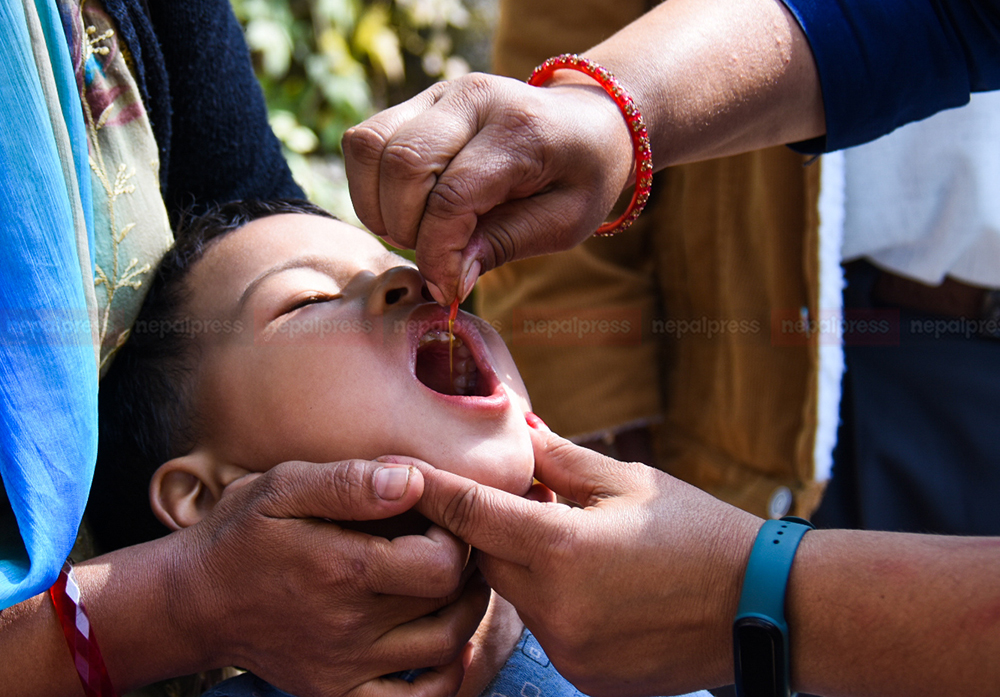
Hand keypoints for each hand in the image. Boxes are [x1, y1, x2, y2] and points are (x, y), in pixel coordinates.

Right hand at [162, 459, 486, 696]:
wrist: (192, 601)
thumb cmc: (242, 534)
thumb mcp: (284, 488)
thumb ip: (350, 482)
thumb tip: (413, 482)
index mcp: (341, 570)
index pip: (441, 564)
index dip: (457, 536)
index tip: (443, 515)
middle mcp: (349, 627)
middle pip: (448, 604)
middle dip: (466, 568)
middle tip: (457, 542)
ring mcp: (345, 667)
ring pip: (443, 649)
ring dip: (465, 613)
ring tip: (458, 581)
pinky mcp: (336, 693)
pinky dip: (445, 678)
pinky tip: (447, 644)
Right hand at [342, 72, 632, 303]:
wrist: (587, 123)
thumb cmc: (580, 177)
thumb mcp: (564, 222)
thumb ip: (505, 244)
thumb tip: (448, 279)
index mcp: (520, 129)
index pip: (453, 196)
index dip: (438, 253)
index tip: (448, 288)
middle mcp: (472, 99)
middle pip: (401, 164)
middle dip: (407, 228)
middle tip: (436, 257)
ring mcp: (438, 93)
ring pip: (370, 147)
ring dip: (380, 207)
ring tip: (417, 232)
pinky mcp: (416, 101)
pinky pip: (365, 143)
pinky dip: (371, 187)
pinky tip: (405, 210)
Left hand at [414, 427, 762, 696]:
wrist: (763, 607)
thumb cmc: (697, 531)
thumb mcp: (628, 481)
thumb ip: (559, 459)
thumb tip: (513, 429)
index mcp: (562, 549)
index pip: (470, 514)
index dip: (428, 489)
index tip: (392, 471)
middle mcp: (555, 609)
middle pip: (485, 560)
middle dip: (492, 530)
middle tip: (522, 502)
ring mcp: (568, 651)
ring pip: (514, 597)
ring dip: (526, 567)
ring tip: (574, 544)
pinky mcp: (584, 677)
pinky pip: (545, 631)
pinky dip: (554, 605)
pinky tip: (595, 587)